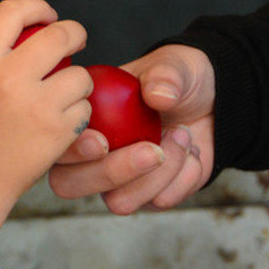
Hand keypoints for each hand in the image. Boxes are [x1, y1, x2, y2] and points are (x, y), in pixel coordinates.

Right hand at [0, 0, 90, 251]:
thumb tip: (0, 24)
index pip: (13, 11)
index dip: (37, 6)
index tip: (48, 14)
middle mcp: (7, 79)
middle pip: (59, 35)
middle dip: (75, 31)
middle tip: (77, 38)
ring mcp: (35, 107)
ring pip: (80, 74)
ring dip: (77, 79)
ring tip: (63, 90)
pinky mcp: (56, 134)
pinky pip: (84, 109)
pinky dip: (78, 113)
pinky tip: (61, 121)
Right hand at [47, 44, 214, 213]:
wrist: (212, 105)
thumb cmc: (178, 82)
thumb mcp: (175, 66)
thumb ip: (165, 75)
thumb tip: (158, 95)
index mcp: (81, 118)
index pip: (55, 143)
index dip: (71, 149)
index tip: (102, 142)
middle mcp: (88, 156)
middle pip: (70, 185)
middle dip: (113, 172)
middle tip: (153, 150)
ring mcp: (116, 182)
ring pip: (118, 202)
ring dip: (158, 174)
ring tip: (183, 135)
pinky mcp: (148, 197)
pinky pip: (158, 202)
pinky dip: (184, 177)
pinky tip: (192, 150)